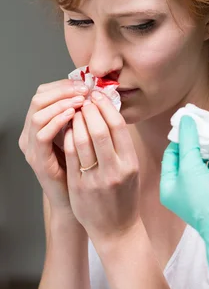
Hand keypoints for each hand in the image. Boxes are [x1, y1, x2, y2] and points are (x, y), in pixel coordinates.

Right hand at [18, 79, 88, 212]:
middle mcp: (31, 133)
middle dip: (64, 89)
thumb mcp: (83, 139)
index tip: (87, 83)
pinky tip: (73, 116)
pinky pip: (42, 134)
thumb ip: (83, 118)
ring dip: (61, 102)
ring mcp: (32, 147)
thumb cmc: (84, 172)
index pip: (46, 92)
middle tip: (85, 89)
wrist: (80, 204)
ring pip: (38, 112)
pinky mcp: (37, 160)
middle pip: (39, 97)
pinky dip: (57, 121)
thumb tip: (98, 93)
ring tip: (81, 100)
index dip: (66, 84)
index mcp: (41, 125)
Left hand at [64, 91, 139, 244]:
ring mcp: (95, 179)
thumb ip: (122, 146)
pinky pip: (71, 155)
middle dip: (90, 110)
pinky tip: (68, 129)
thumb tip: (109, 114)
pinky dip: (68, 137)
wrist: (117, 229)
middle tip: (84, 100)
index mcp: (130, 164)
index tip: (99, 96)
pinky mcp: (79, 186)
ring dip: (76, 121)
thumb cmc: (124, 197)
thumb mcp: (131, 170)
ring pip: (82, 140)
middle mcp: (115, 170)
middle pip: (100, 129)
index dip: (107, 107)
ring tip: (75, 111)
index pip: (119, 127)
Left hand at [160, 115, 208, 288]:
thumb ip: (188, 142)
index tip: (189, 124)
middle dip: (192, 145)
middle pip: (183, 161)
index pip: (169, 156)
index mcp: (168, 186)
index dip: (179, 139)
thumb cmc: (206, 200)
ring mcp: (196, 196)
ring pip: (197, 168)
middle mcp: (179, 192)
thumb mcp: (193, 167)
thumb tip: (185, 120)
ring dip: (203, 154)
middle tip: (201, 129)